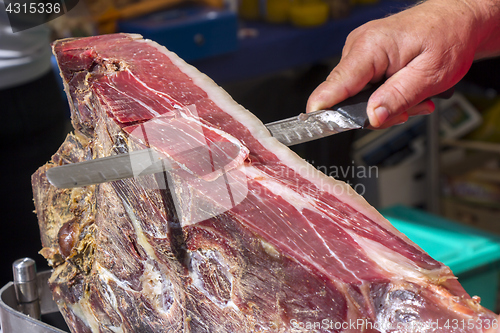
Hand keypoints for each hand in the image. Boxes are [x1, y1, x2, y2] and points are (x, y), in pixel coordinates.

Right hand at [306, 0, 499, 127]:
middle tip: (409, 108)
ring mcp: (359, 52)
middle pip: (345, 98)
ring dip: (385, 104)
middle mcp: (358, 47)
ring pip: (357, 96)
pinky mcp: (365, 58)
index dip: (324, 112)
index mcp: (369, 48)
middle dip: (375, 112)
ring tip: (414, 96)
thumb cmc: (448, 37)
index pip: (334, 86)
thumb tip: (371, 117)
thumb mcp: (430, 75)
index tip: (319, 129)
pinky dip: (385, 95)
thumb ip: (398, 97)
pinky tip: (405, 89)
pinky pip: (365, 88)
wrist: (457, 19)